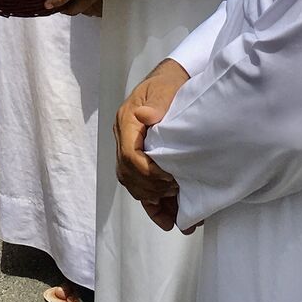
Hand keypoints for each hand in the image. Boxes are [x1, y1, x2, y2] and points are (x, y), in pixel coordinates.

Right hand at [115, 59, 187, 206]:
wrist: (172, 81)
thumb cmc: (169, 84)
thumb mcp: (165, 89)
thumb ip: (156, 104)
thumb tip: (144, 115)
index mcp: (127, 121)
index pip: (130, 156)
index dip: (149, 172)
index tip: (170, 179)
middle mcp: (124, 137)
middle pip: (129, 175)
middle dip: (152, 189)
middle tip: (177, 192)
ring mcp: (130, 149)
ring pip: (134, 184)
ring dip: (154, 201)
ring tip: (177, 213)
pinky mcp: (140, 158)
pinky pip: (141, 186)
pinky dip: (154, 205)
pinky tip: (169, 220)